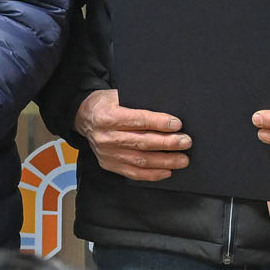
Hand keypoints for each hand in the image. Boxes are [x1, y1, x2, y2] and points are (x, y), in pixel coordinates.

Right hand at [74, 89, 189, 182]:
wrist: (84, 118)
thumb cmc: (106, 104)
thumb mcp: (118, 95)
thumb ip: (138, 103)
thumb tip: (166, 112)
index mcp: (108, 116)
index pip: (138, 120)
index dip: (159, 123)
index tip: (178, 124)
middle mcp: (106, 137)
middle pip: (142, 142)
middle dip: (168, 143)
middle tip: (186, 142)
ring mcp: (107, 154)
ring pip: (141, 160)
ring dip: (165, 161)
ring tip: (182, 159)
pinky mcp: (109, 165)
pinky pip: (134, 173)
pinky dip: (152, 174)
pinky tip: (167, 171)